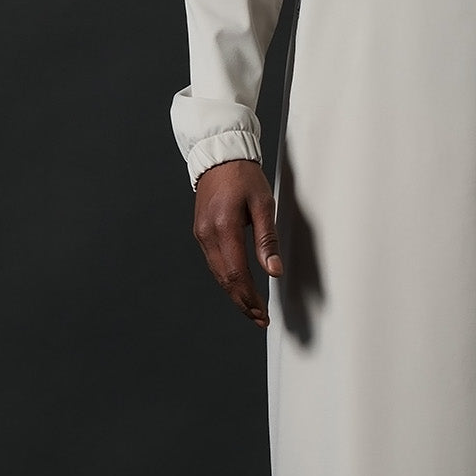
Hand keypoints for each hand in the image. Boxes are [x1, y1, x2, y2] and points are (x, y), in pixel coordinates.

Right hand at [192, 159, 283, 328]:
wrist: (219, 157)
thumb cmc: (244, 176)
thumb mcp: (263, 204)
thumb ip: (267, 240)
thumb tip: (274, 271)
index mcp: (224, 227)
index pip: (236, 273)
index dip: (250, 297)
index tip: (263, 312)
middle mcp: (207, 234)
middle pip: (224, 279)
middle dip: (243, 302)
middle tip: (260, 318)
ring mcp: (201, 234)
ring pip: (218, 274)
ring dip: (235, 294)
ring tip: (252, 308)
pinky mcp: (201, 232)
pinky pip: (214, 263)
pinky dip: (227, 279)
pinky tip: (239, 287)